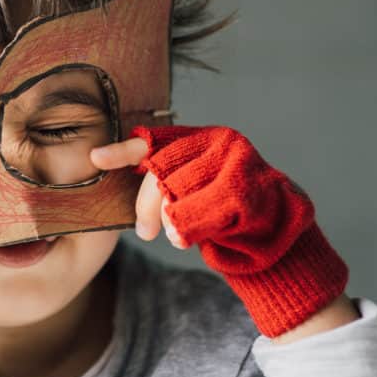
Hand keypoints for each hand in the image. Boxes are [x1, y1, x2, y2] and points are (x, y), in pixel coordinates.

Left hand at [90, 125, 347, 336]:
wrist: (281, 237)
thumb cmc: (228, 215)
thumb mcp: (192, 190)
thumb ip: (165, 177)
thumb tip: (115, 170)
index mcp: (206, 138)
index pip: (158, 139)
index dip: (124, 150)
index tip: (95, 158)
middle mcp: (223, 143)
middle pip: (161, 173)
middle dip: (146, 206)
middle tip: (144, 232)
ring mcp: (238, 165)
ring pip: (175, 197)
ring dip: (169, 224)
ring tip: (177, 235)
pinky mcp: (245, 194)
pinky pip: (194, 217)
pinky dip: (185, 232)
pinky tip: (188, 239)